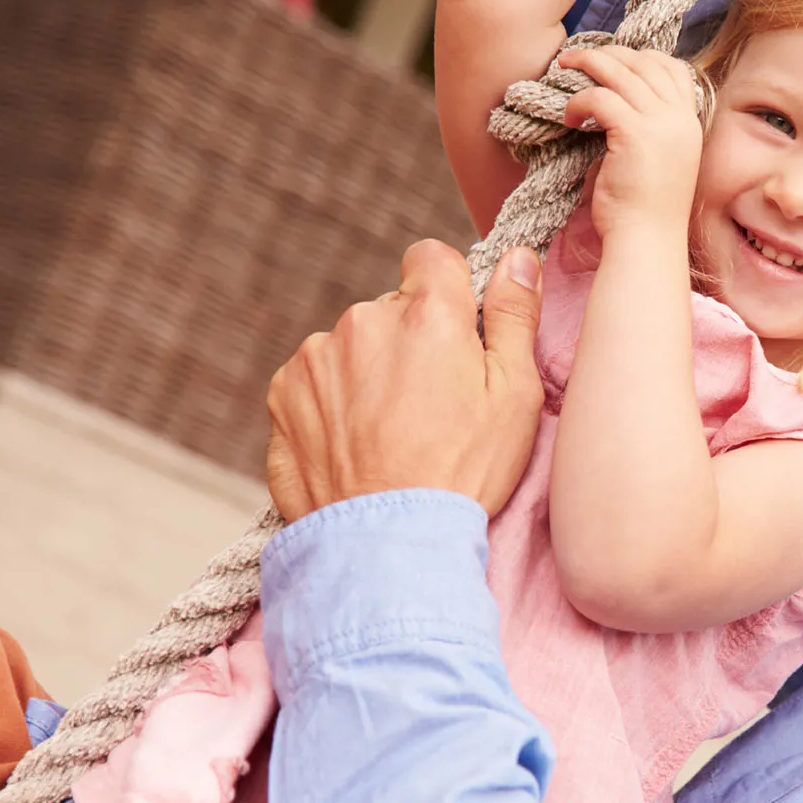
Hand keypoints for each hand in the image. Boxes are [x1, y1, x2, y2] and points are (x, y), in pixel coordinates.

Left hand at [265, 241, 543, 521]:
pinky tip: (358, 446)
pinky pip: (316, 381)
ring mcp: (316, 358)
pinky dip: (333, 404)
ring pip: (352, 347)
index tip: (456, 333)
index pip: (432, 258)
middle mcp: (363, 321)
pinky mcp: (284, 395)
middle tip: (431, 406)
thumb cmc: (464, 474)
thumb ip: (514, 315)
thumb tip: (518, 257)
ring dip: (369, 373)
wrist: (387, 545)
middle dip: (411, 342)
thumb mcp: (515, 395)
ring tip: (391, 435)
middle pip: (392, 309)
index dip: (448, 291)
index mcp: (427, 314)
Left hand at [556, 43, 705, 241]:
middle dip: (607, 53)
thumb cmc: (643, 209)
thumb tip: (611, 98)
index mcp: (689, 123)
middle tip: (576, 58)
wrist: (646, 242)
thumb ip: (644, 126)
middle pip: (644, 62)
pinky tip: (568, 118)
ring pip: (619, 72)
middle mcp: (680, 118)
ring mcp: (661, 124)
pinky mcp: (635, 134)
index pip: (672, 68)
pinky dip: (578, 102)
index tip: (612, 61)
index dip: (639, 56)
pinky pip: (599, 98)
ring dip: (586, 65)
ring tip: (562, 70)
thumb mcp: (655, 158)